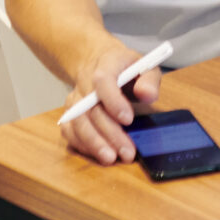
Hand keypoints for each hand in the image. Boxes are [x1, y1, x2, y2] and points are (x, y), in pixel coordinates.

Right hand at [59, 38, 162, 164]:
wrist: (99, 61)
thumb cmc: (125, 67)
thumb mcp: (144, 66)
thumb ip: (149, 79)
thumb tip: (147, 94)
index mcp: (105, 63)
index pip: (103, 81)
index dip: (113, 101)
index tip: (128, 120)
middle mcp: (85, 80)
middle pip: (91, 108)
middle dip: (110, 133)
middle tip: (127, 151)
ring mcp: (74, 97)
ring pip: (78, 122)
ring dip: (94, 143)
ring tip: (111, 158)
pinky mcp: (69, 113)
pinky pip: (69, 131)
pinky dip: (82, 144)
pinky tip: (97, 153)